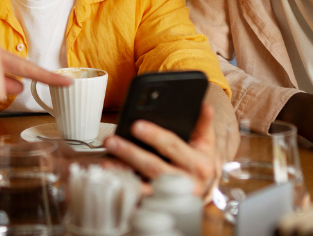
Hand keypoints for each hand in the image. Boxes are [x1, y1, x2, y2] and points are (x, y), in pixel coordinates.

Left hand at [103, 104, 218, 198]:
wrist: (200, 194)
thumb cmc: (199, 163)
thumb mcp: (206, 144)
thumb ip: (203, 125)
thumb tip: (204, 106)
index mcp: (199, 164)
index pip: (173, 146)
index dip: (154, 135)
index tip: (135, 125)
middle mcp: (186, 183)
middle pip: (154, 167)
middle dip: (131, 153)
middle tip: (111, 140)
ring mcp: (171, 198)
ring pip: (144, 186)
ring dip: (123, 173)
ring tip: (107, 161)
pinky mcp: (159, 207)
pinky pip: (138, 199)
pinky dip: (124, 189)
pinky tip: (112, 179)